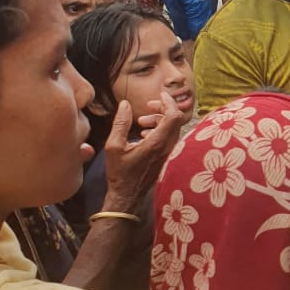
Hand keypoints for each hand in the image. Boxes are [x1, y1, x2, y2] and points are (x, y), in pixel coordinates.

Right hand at [101, 93, 183, 210]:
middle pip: (175, 119)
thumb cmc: (119, 173)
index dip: (169, 102)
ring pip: (173, 128)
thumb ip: (120, 123)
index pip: (174, 116)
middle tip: (147, 106)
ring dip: (159, 119)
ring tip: (141, 122)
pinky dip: (159, 129)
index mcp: (156, 143)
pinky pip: (169, 137)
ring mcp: (169, 153)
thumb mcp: (114, 146)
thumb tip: (125, 104)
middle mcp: (167, 147)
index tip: (159, 94)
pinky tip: (143, 133)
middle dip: (162, 108)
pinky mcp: (167, 157)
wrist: (127, 195)